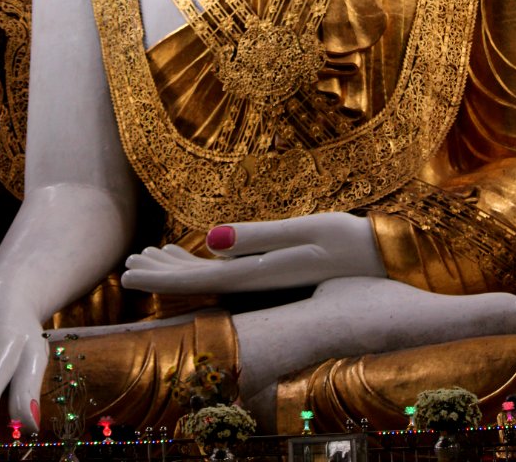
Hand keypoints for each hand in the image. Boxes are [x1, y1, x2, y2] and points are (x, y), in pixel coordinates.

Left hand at [122, 212, 385, 294]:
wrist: (388, 262)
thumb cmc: (350, 242)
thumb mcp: (306, 233)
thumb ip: (257, 237)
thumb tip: (208, 240)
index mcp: (258, 275)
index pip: (197, 280)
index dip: (160, 277)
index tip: (127, 272)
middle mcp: (257, 282)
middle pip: (197, 282)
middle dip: (161, 273)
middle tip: (128, 262)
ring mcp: (267, 279)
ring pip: (211, 276)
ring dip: (180, 267)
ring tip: (151, 255)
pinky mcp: (278, 271)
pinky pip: (232, 270)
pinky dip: (207, 260)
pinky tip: (199, 250)